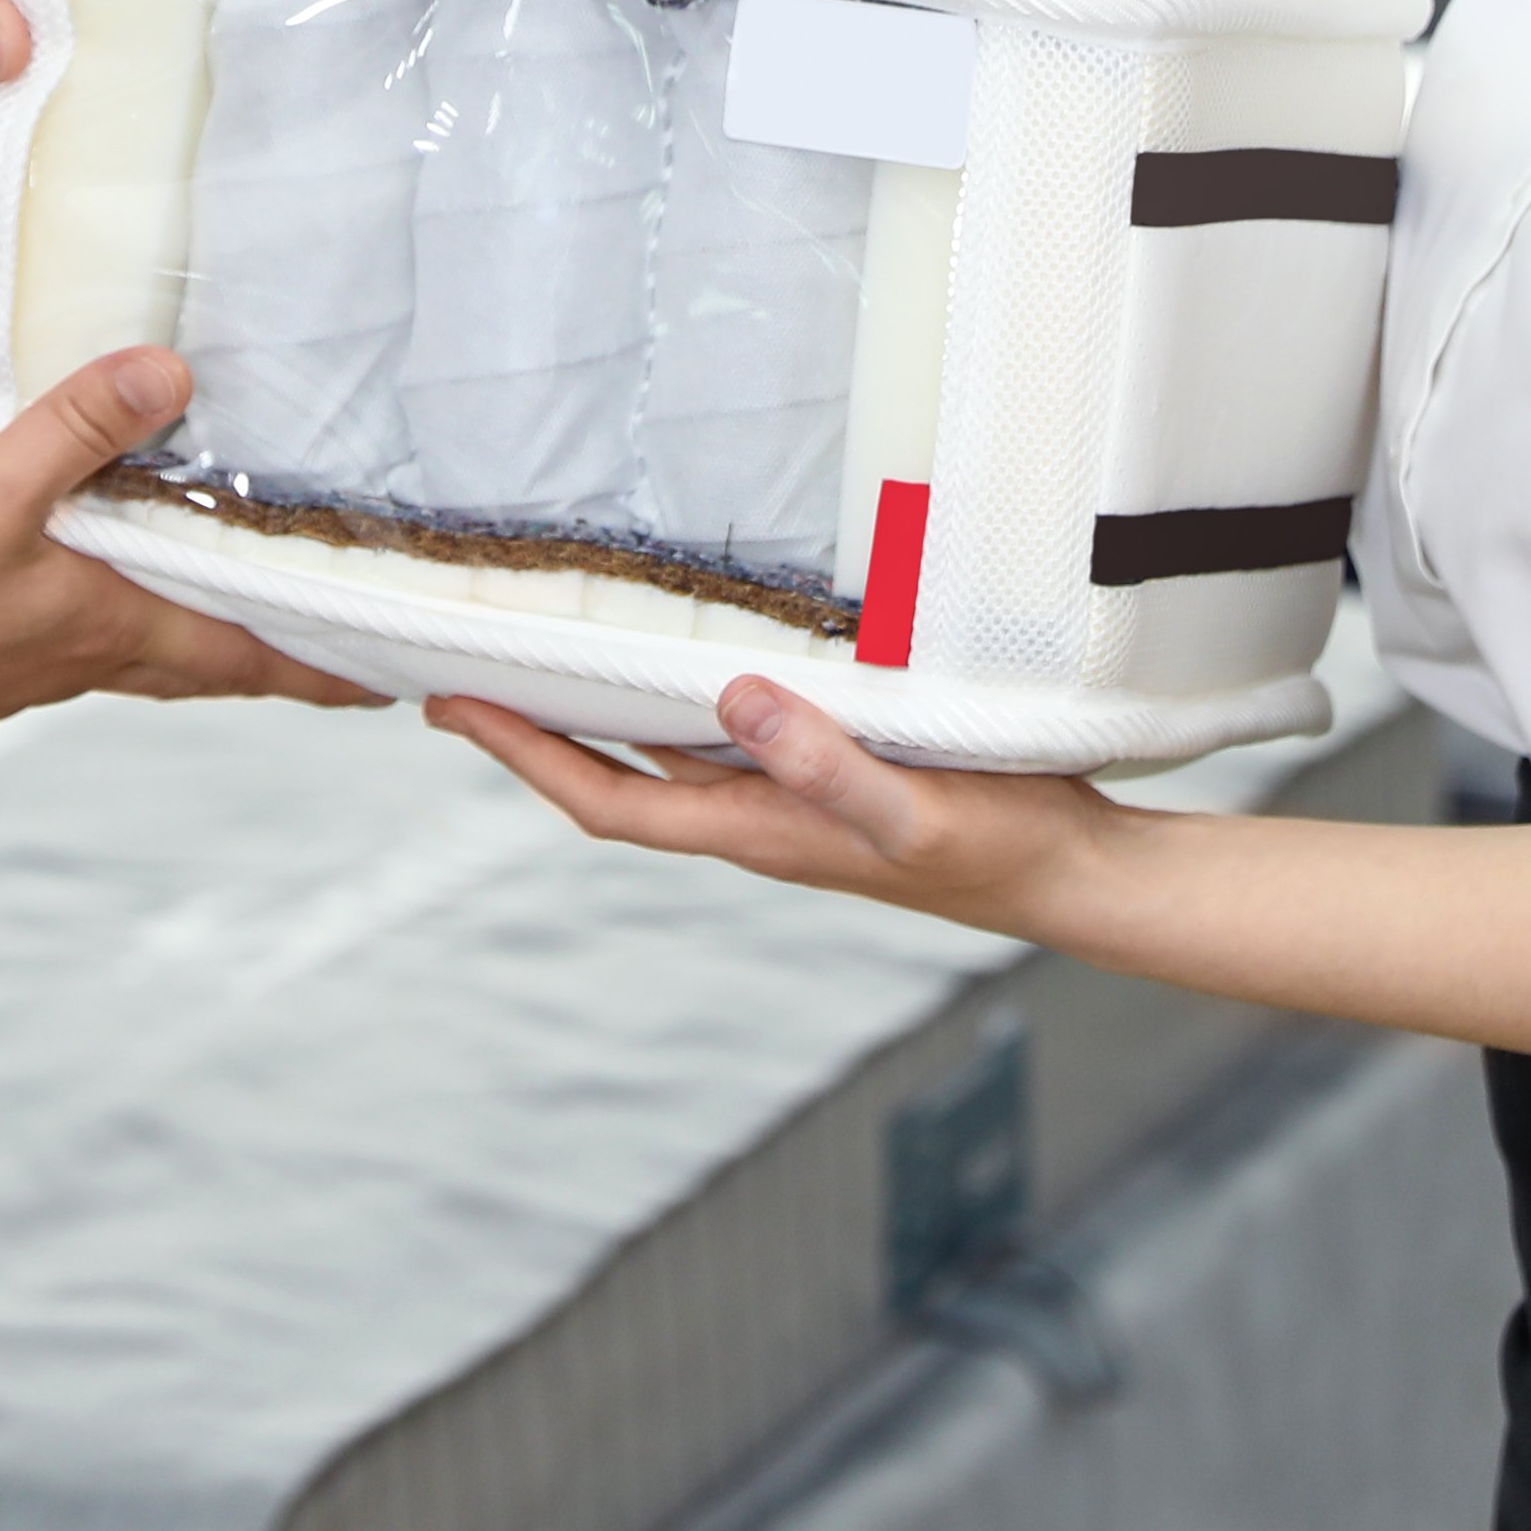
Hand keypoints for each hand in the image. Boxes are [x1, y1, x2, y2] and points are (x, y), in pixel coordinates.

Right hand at [0, 348, 374, 770]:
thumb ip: (76, 430)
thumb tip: (168, 373)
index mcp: (115, 628)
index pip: (253, 655)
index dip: (329, 666)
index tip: (397, 678)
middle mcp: (91, 655)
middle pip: (216, 658)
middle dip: (283, 649)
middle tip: (342, 639)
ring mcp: (38, 661)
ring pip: (154, 646)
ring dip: (206, 624)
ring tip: (240, 588)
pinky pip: (89, 631)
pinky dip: (125, 606)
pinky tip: (99, 569)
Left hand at [435, 678, 1119, 942]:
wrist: (1077, 877)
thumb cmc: (1003, 848)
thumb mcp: (916, 806)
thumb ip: (827, 763)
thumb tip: (730, 705)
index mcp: (759, 829)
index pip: (609, 798)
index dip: (525, 757)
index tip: (452, 708)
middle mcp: (760, 817)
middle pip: (619, 775)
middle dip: (537, 732)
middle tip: (464, 672)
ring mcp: (795, 800)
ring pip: (670, 753)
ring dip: (603, 713)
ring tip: (547, 654)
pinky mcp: (834, 774)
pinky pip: (730, 733)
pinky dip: (684, 698)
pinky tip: (690, 656)